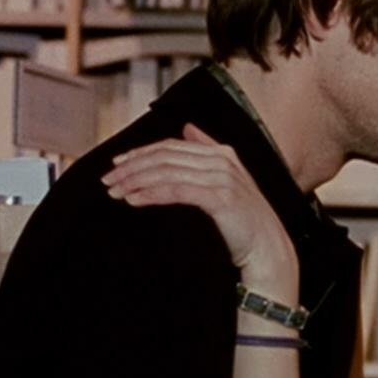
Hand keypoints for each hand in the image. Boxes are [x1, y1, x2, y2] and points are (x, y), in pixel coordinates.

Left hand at [102, 124, 297, 290]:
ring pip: (166, 172)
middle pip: (165, 157)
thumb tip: (187, 128)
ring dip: (136, 181)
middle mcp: (222, 161)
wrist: (268, 249)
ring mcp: (222, 178)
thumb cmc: (245, 221)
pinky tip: (134, 200)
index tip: (117, 164)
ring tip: (116, 192)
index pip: (171, 146)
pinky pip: (176, 191)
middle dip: (132, 167)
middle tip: (109, 180)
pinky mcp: (219, 198)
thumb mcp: (228, 181)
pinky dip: (151, 194)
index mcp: (223, 153)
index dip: (141, 153)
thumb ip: (208, 151)